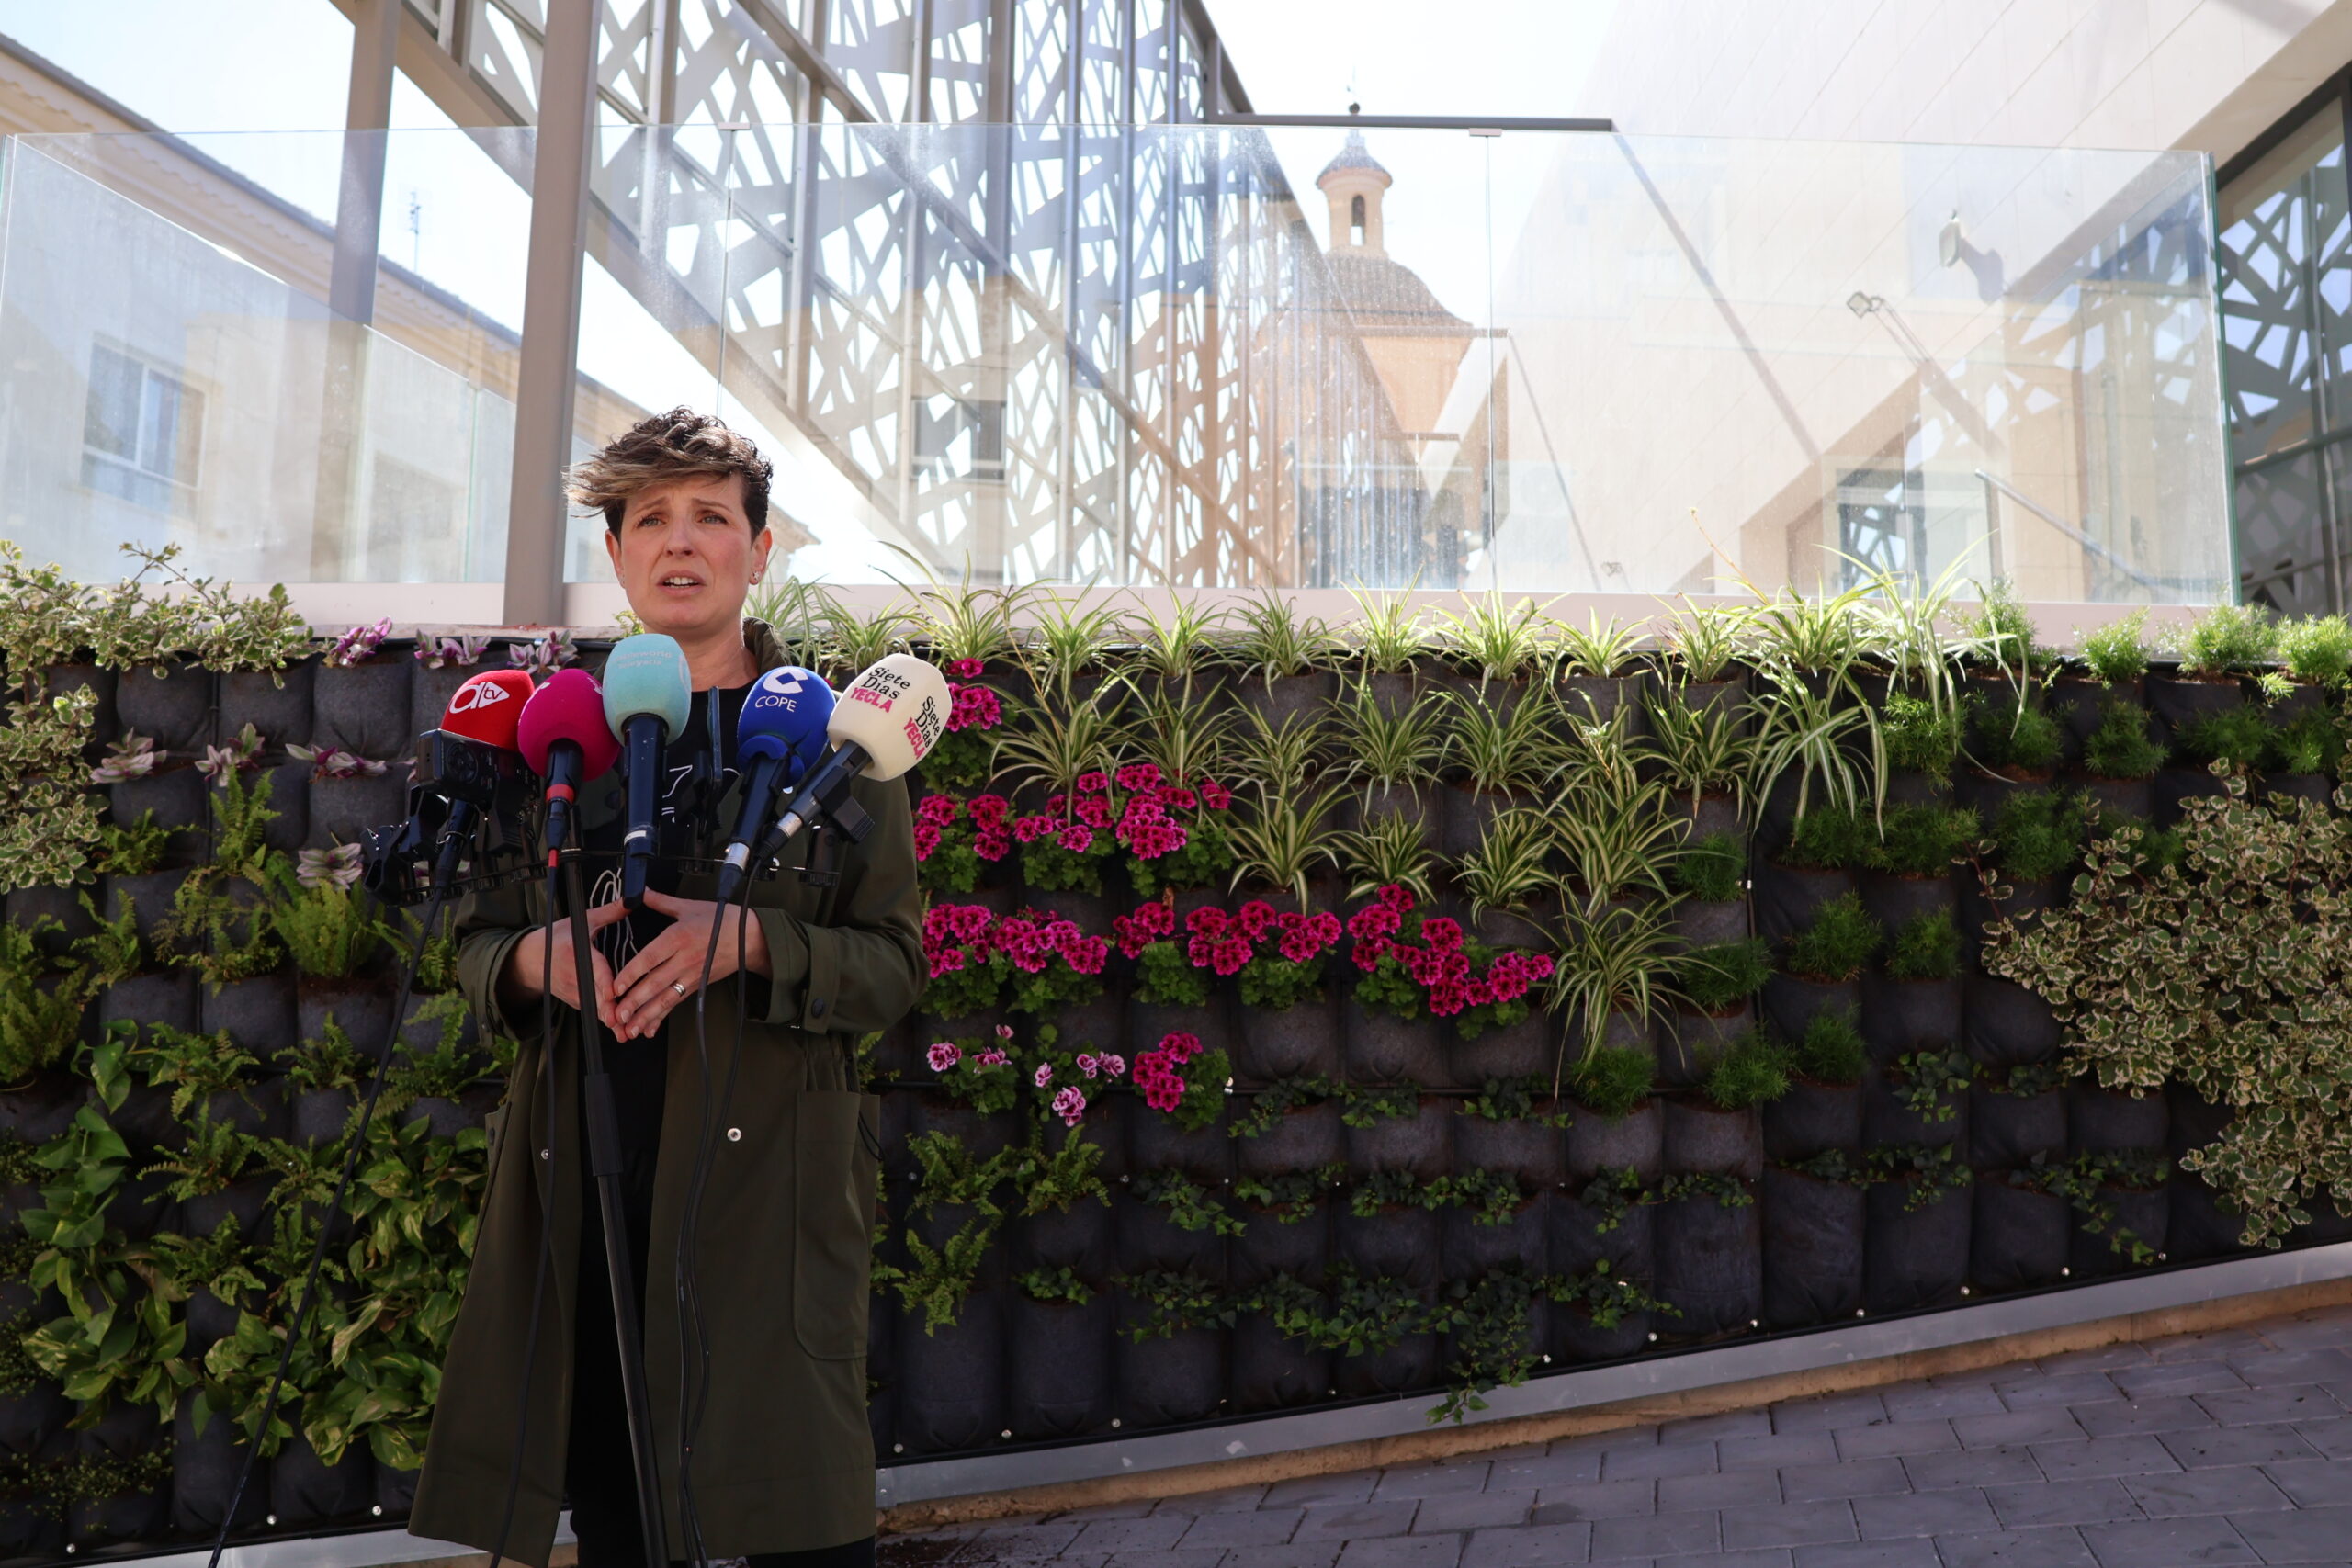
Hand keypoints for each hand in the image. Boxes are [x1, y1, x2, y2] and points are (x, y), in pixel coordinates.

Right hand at [500, 902, 629, 1031]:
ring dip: (612, 1021)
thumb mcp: (582, 921)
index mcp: (576, 955)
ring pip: (597, 1009)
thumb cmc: (557, 938)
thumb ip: (609, 913)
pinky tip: (626, 1027)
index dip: (602, 984)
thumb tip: (633, 900)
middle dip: (611, 1012)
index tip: (611, 995)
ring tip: (629, 1031)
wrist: (529, 960)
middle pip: (596, 998)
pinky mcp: (578, 1003)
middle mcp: (575, 978)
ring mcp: (576, 993)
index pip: (593, 972)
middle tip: (626, 1024)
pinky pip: (596, 1012)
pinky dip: (610, 1019)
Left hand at [610, 889, 770, 1040]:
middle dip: (635, 1002)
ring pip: (665, 998)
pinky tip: (651, 1027)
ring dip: (647, 1015)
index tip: (616, 986)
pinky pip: (676, 1003)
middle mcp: (685, 960)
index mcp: (679, 937)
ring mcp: (692, 976)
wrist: (750, 937)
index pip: (650, 958)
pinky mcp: (697, 986)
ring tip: (631, 1028)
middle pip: (655, 984)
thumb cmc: (723, 921)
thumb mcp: (690, 907)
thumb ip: (661, 902)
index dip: (632, 973)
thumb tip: (641, 893)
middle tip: (618, 1015)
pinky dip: (663, 1017)